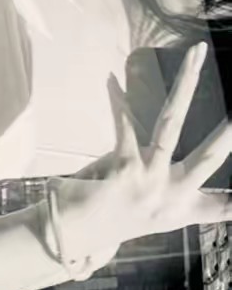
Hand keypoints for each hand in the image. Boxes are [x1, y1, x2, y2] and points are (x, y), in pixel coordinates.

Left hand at [49, 42, 231, 264]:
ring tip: (196, 54)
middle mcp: (171, 195)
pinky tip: (111, 79)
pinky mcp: (122, 169)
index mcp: (183, 208)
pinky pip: (123, 126)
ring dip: (185, 85)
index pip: (225, 205)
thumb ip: (197, 201)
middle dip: (231, 130)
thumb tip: (217, 192)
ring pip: (171, 125)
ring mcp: (147, 181)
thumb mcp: (164, 216)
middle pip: (212, 154)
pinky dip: (118, 101)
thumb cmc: (119, 218)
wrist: (74, 235)